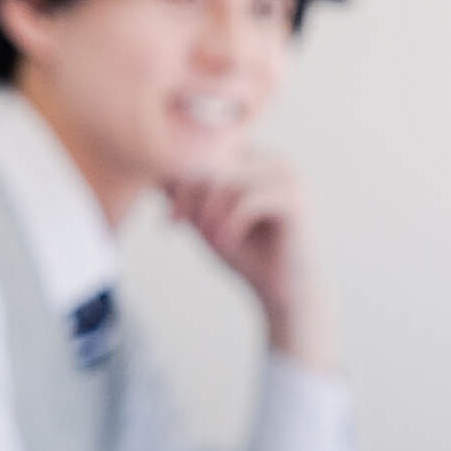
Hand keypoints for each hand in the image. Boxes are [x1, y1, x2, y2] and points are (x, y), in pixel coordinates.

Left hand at [166, 152, 332, 367]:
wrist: (286, 295)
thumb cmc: (248, 257)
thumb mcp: (208, 222)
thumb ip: (187, 197)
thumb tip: (154, 174)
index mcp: (256, 162)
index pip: (209, 155)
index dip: (181, 183)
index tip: (170, 220)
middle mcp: (275, 162)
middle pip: (217, 162)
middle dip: (191, 195)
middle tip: (180, 224)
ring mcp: (289, 178)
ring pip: (230, 181)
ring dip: (209, 213)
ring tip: (207, 238)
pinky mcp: (296, 200)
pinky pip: (248, 201)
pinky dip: (230, 225)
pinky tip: (224, 245)